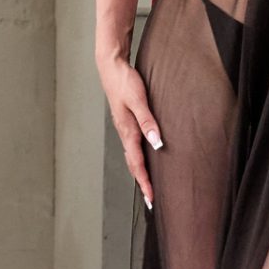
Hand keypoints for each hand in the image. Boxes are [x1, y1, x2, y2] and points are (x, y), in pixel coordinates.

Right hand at [98, 53, 162, 208]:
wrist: (111, 67)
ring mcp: (124, 128)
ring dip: (140, 173)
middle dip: (142, 183)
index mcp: (127, 131)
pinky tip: (145, 159)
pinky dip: (138, 159)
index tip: (152, 198)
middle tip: (151, 201)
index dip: (145, 182)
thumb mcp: (139, 100)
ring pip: (132, 157)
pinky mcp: (126, 123)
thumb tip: (157, 142)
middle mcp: (125, 133)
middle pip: (133, 165)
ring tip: (148, 186)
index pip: (137, 163)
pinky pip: (133, 147)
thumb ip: (148, 121)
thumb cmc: (125, 82)